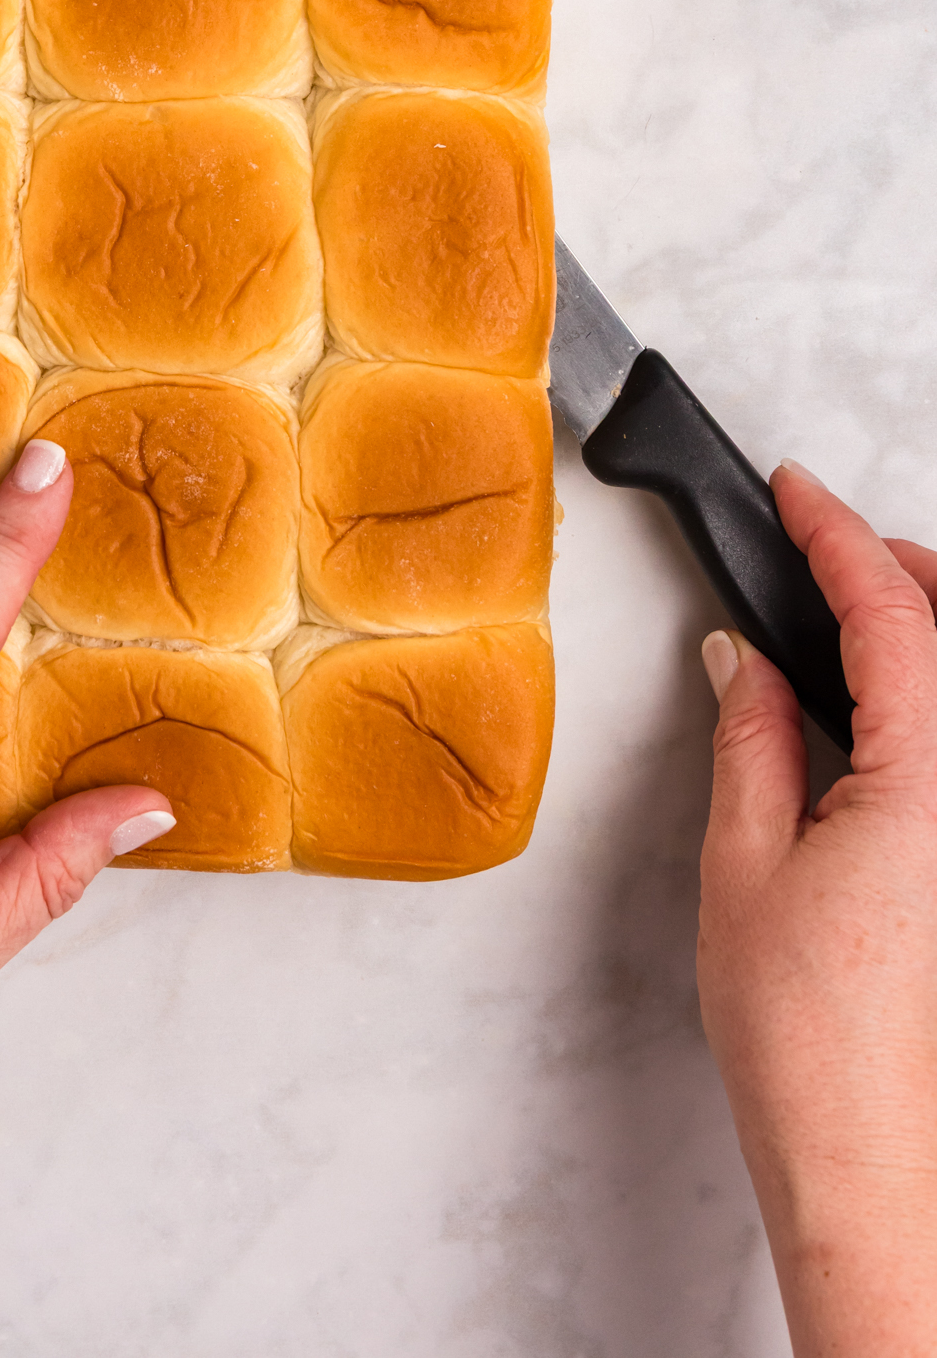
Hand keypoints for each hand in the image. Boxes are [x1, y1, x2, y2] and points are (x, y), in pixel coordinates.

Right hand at [698, 461, 936, 1357]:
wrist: (875, 1167)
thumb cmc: (811, 1045)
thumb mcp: (745, 866)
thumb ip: (752, 739)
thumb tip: (741, 658)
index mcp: (931, 784)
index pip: (891, 613)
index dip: (835, 534)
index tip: (793, 490)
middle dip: (900, 566)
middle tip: (824, 545)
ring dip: (926, 631)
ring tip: (853, 610)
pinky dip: (933, 701)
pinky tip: (889, 706)